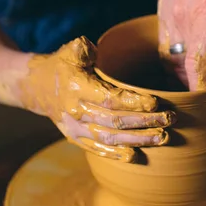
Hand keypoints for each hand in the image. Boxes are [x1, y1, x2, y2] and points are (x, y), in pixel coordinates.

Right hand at [2, 37, 175, 161]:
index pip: (110, 99)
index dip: (134, 102)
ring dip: (139, 140)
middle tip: (170, 120)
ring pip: (111, 139)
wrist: (36, 89)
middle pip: (116, 122)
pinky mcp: (76, 139)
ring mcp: (76, 128)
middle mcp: (76, 112)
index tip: (156, 102)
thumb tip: (92, 49)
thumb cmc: (61, 66)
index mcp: (77, 89)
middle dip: (146, 122)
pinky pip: (98, 150)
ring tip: (163, 138)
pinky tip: (137, 156)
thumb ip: (81, 49)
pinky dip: (117, 154)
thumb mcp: (68, 51)